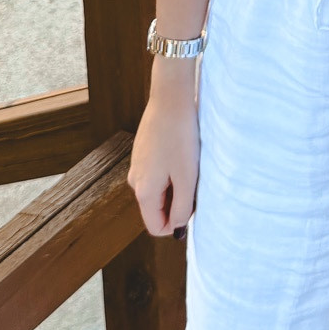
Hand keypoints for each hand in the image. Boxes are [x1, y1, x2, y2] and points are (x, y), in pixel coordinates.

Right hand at [128, 70, 198, 237]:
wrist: (170, 97)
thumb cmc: (181, 136)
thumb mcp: (187, 177)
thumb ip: (181, 209)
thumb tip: (176, 231)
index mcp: (143, 191)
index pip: (156, 227)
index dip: (177, 224)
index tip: (193, 202)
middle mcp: (135, 181)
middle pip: (157, 209)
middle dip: (177, 202)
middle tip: (194, 179)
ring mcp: (137, 165)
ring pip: (159, 190)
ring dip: (176, 184)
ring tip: (189, 163)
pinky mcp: (143, 152)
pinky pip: (157, 173)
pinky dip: (172, 170)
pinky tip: (182, 151)